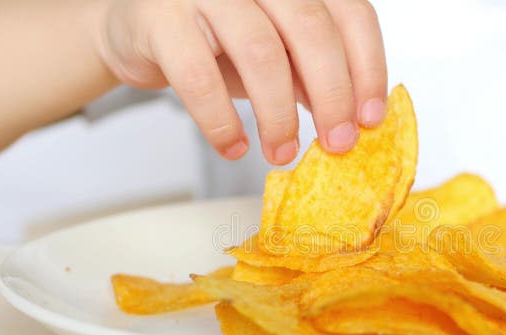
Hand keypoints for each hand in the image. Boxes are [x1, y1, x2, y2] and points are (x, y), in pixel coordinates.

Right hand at [96, 0, 386, 164]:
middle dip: (332, 95)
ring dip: (278, 115)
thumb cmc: (214, 37)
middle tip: (336, 142)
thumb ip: (313, 73)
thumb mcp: (277, 51)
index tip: (370, 117)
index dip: (368, 67)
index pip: (351, 12)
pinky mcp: (160, 17)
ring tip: (282, 151)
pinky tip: (234, 146)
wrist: (135, 26)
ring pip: (261, 53)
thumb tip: (355, 118)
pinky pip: (199, 77)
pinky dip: (221, 122)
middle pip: (311, 28)